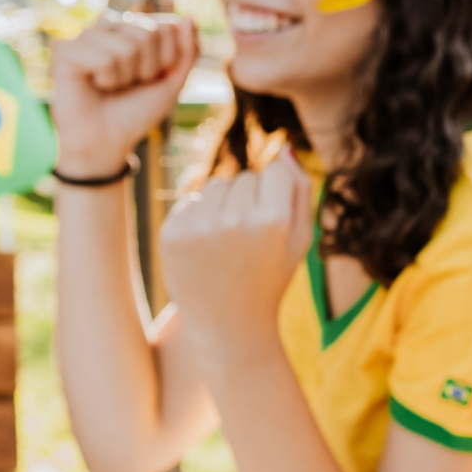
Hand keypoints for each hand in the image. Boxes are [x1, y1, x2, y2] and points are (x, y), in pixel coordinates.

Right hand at [49, 13, 198, 177]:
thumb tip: (189, 17)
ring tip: (108, 85)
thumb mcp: (172, 82)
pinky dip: (105, 79)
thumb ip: (187, 51)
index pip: (167, 27)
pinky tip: (92, 83)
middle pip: (149, 34)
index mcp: (134, 28)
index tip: (149, 78)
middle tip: (128, 84)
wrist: (107, 140)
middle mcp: (110, 25)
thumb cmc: (136, 110)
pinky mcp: (65, 49)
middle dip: (146, 69)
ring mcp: (87, 35)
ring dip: (124, 77)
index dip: (166, 60)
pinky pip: (103, 58)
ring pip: (127, 47)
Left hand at [158, 151, 312, 352]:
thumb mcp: (300, 237)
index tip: (272, 224)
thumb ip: (299, 188)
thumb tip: (284, 146)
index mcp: (274, 220)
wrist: (229, 325)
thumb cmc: (270, 276)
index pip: (273, 170)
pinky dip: (198, 219)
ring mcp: (200, 227)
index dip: (275, 195)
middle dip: (248, 200)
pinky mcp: (171, 234)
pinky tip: (206, 249)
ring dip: (221, 206)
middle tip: (248, 241)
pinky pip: (190, 201)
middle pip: (243, 177)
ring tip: (227, 244)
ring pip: (215, 185)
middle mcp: (235, 220)